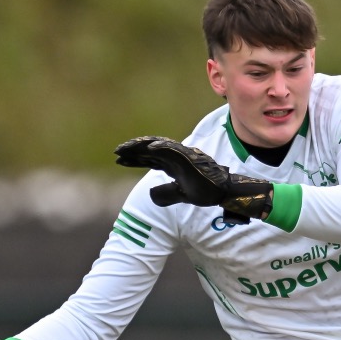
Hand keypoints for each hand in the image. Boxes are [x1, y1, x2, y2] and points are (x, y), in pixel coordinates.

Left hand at [114, 136, 273, 220]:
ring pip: (158, 145)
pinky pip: (175, 148)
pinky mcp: (190, 156)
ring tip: (127, 148)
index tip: (118, 160)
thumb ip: (167, 193)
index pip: (149, 158)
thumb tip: (151, 195)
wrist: (223, 192)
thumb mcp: (181, 194)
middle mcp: (175, 157)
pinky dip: (163, 146)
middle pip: (150, 150)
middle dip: (133, 150)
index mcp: (172, 165)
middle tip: (117, 152)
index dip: (134, 159)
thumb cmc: (206, 191)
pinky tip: (150, 147)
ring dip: (142, 146)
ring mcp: (182, 154)